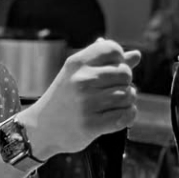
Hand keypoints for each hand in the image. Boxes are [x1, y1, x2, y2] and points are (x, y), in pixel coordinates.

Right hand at [20, 38, 139, 159]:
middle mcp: (81, 80)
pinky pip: (126, 115)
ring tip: (116, 104)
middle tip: (114, 91)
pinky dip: (129, 115)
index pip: (113, 49)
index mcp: (77, 63)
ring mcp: (86, 103)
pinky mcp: (92, 125)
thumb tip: (138, 55)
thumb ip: (107, 64)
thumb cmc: (65, 98)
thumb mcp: (78, 74)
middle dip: (125, 83)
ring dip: (128, 101)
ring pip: (128, 95)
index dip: (120, 59)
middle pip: (125, 73)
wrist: (41, 128)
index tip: (114, 70)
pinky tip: (120, 116)